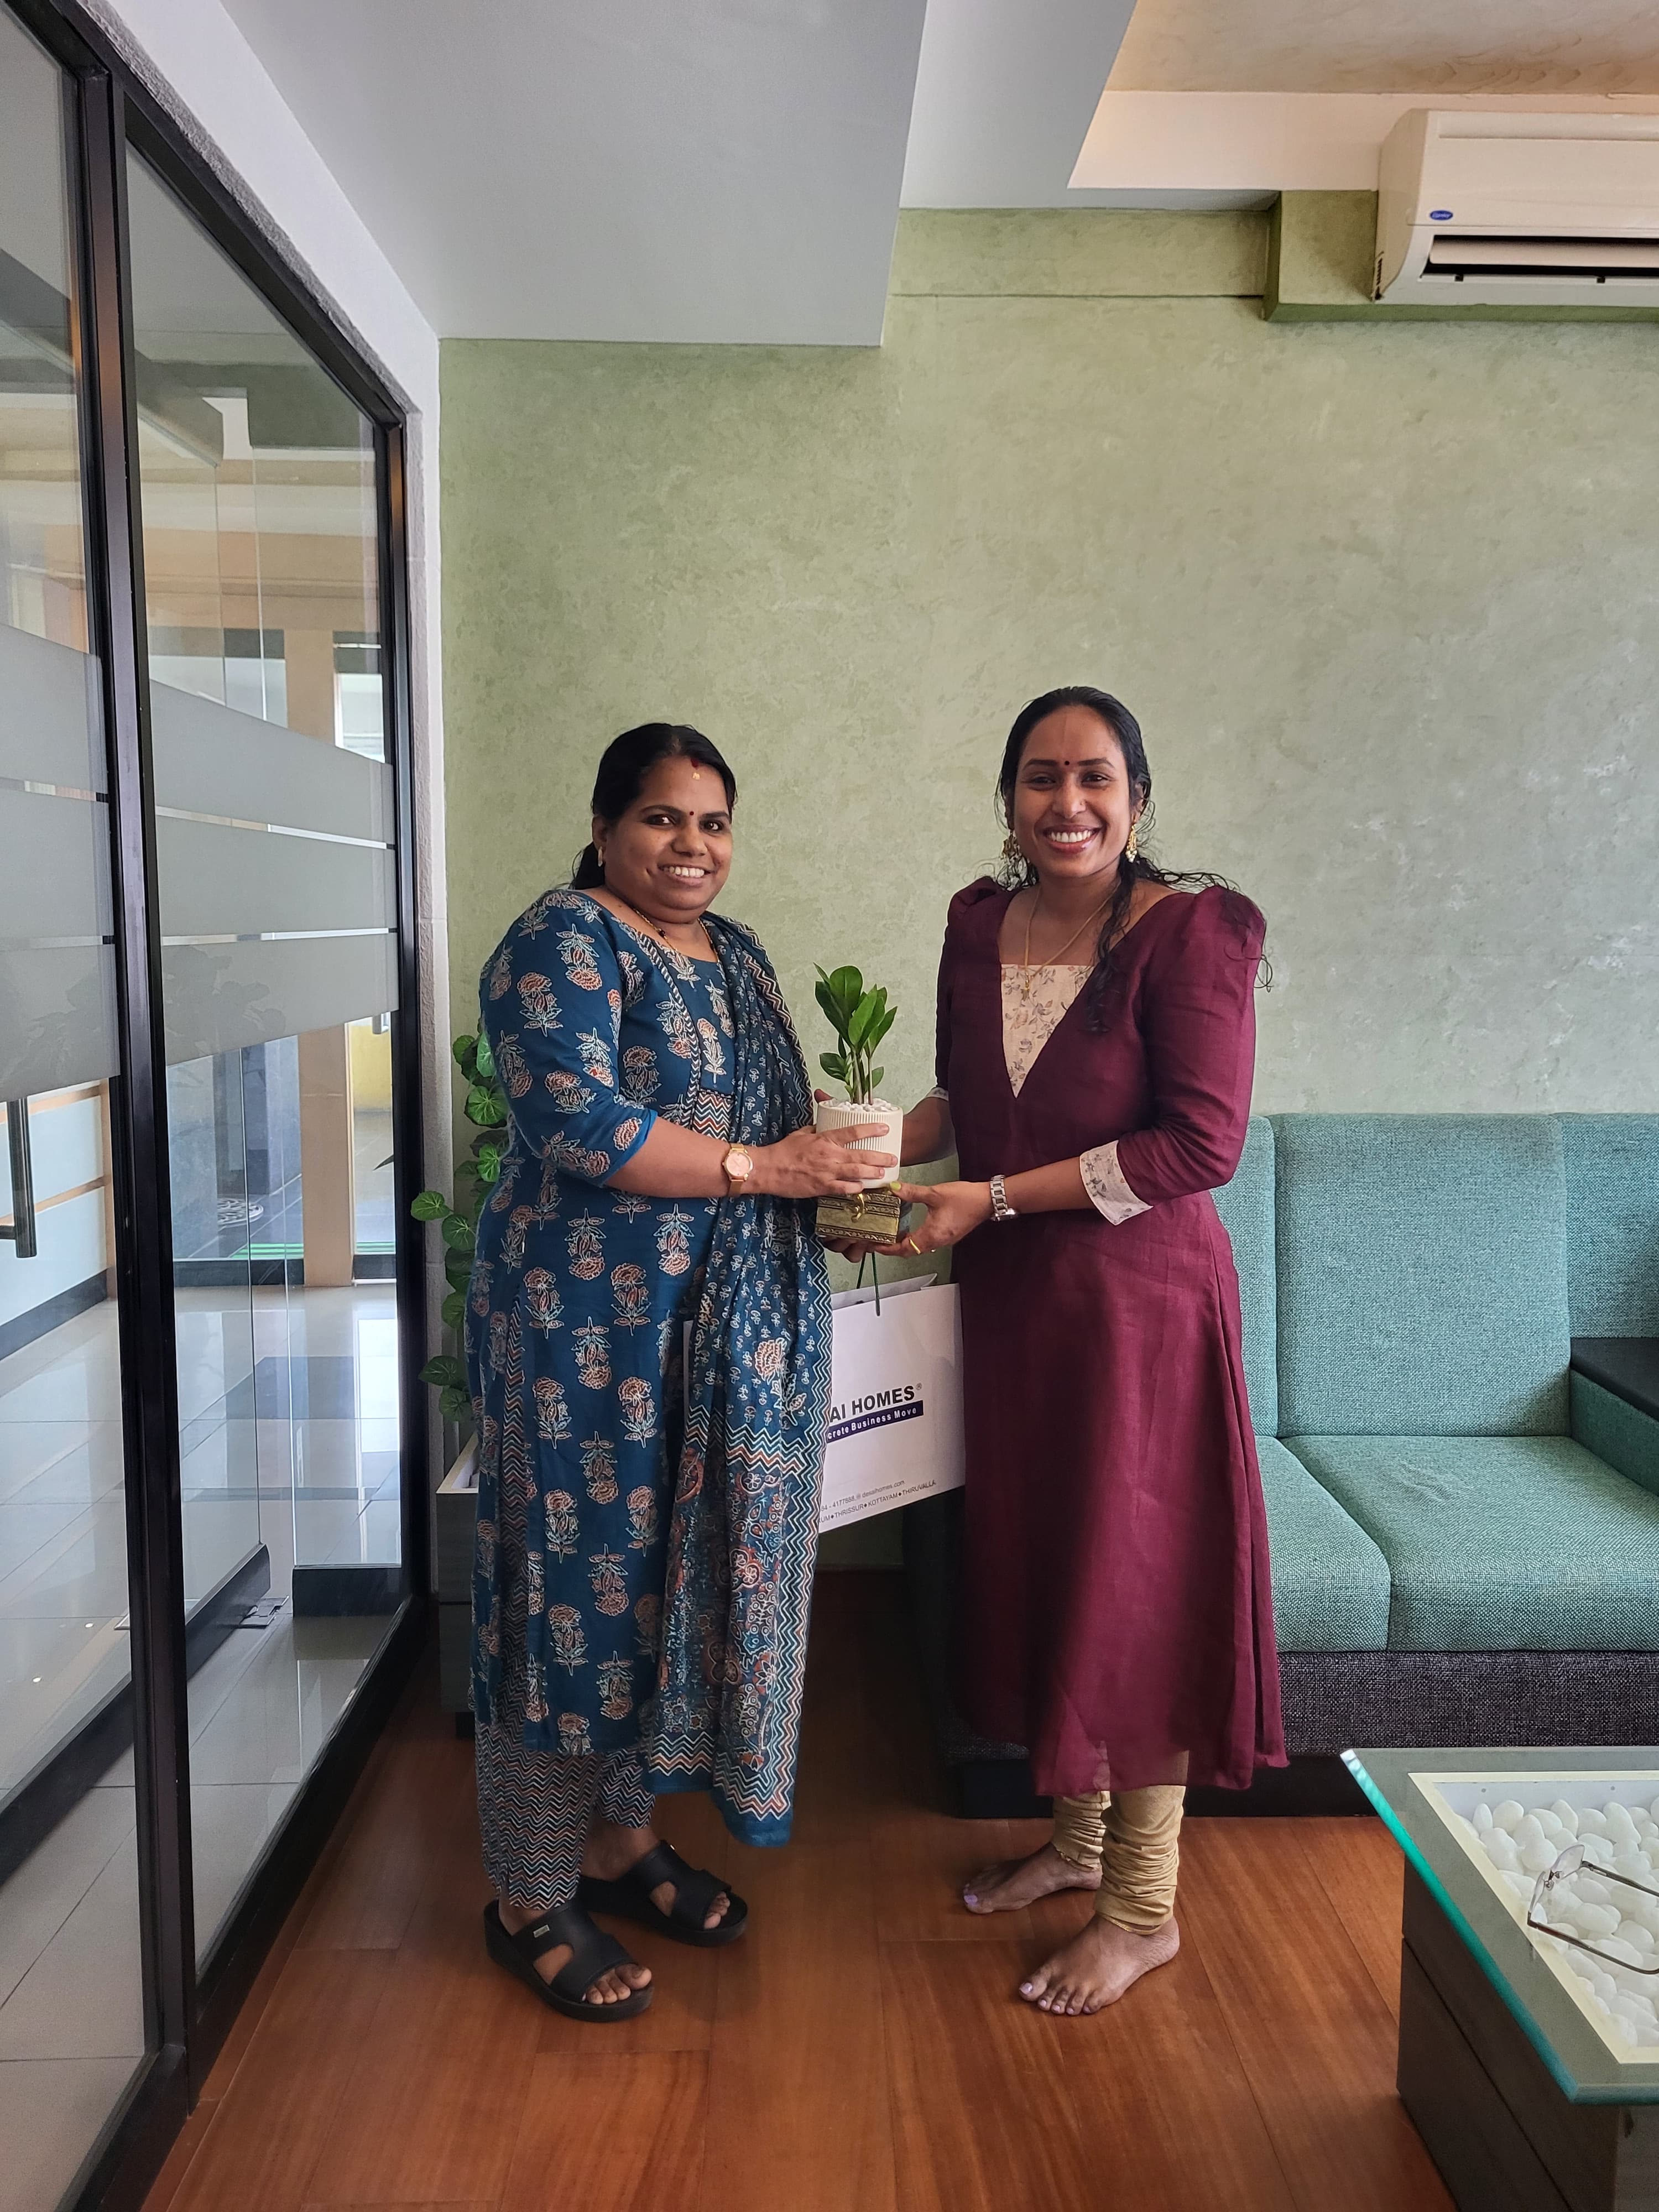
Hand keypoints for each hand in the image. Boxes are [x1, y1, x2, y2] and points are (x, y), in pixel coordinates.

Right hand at [753, 1124, 896, 1199]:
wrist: (769, 1169)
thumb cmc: (783, 1151)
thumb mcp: (801, 1134)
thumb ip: (816, 1130)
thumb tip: (824, 1125)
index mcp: (825, 1139)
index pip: (853, 1131)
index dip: (872, 1129)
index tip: (885, 1128)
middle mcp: (830, 1155)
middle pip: (862, 1155)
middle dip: (880, 1157)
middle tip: (893, 1158)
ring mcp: (828, 1172)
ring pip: (857, 1173)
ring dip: (872, 1174)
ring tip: (883, 1174)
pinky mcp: (822, 1187)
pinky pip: (844, 1189)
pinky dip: (855, 1189)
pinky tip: (862, 1188)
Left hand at [889, 1180, 992, 1253]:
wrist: (988, 1200)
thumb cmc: (965, 1198)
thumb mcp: (935, 1193)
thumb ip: (911, 1192)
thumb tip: (893, 1188)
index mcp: (932, 1235)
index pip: (904, 1249)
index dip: (888, 1249)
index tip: (875, 1245)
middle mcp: (937, 1242)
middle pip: (910, 1251)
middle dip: (893, 1247)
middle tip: (879, 1239)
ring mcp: (944, 1240)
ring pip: (919, 1247)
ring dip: (904, 1243)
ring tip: (890, 1233)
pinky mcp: (948, 1235)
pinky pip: (927, 1242)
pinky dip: (915, 1238)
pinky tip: (910, 1228)